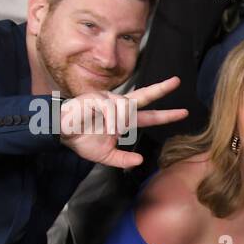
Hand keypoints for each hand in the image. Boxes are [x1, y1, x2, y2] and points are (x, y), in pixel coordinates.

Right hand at [58, 76, 187, 168]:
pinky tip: (109, 125)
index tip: (184, 113)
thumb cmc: (81, 139)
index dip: (166, 115)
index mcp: (123, 119)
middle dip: (161, 89)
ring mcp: (107, 100)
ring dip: (121, 120)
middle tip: (176, 82)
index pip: (149, 116)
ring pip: (125, 107)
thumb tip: (140, 162)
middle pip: (144, 96)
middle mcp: (118, 107)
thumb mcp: (105, 156)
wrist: (60, 133)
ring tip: (110, 128)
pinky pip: (111, 107)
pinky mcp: (95, 98)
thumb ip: (123, 160)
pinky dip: (112, 118)